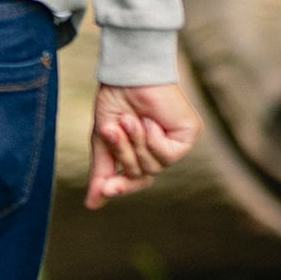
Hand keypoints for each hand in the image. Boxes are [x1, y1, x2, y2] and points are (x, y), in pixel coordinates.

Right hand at [85, 82, 200, 208]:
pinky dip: (154, 140)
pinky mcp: (188, 136)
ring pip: (154, 167)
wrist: (128, 75)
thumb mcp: (103, 140)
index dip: (120, 187)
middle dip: (124, 152)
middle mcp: (159, 151)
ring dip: (136, 144)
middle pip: (140, 174)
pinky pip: (169, 156)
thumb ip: (102, 172)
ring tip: (129, 120)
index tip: (106, 190)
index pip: (133, 181)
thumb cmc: (116, 101)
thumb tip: (92, 205)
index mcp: (140, 152)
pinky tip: (150, 122)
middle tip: (112, 129)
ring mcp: (174, 144)